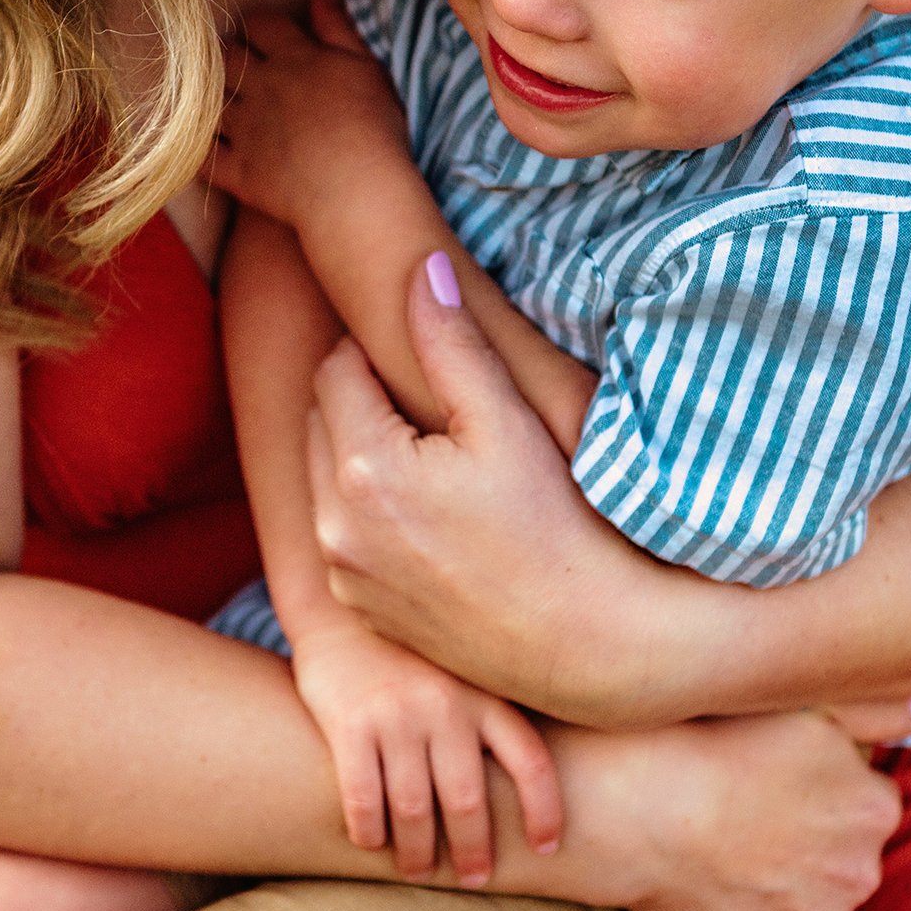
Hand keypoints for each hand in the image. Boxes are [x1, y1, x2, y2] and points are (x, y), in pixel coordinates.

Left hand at [211, 0, 409, 227]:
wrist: (360, 193)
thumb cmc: (376, 129)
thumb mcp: (368, 68)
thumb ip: (340, 28)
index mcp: (295, 58)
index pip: (260, 24)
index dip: (258, 26)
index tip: (264, 35)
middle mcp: (262, 87)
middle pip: (226, 57)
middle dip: (229, 56)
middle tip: (239, 66)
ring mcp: (245, 130)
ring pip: (209, 102)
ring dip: (211, 99)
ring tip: (223, 103)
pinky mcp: (239, 172)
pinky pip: (204, 158)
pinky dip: (197, 151)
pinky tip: (200, 148)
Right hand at [289, 621, 563, 884]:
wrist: (338, 615)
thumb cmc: (410, 659)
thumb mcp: (463, 672)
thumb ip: (491, 716)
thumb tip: (528, 784)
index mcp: (483, 694)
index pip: (530, 762)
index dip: (544, 812)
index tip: (546, 848)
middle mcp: (446, 705)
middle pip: (469, 800)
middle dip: (473, 851)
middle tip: (475, 878)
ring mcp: (397, 715)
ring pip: (414, 808)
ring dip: (417, 853)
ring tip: (417, 870)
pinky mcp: (350, 724)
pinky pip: (364, 797)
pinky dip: (369, 831)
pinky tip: (371, 843)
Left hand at [302, 262, 651, 723]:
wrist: (588, 643)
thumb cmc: (560, 525)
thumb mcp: (508, 421)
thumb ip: (452, 342)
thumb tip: (420, 266)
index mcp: (366, 469)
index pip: (335, 369)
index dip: (376, 350)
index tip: (423, 356)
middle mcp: (335, 526)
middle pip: (321, 421)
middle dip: (362, 400)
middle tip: (432, 403)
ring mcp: (344, 574)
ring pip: (327, 480)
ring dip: (361, 455)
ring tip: (434, 456)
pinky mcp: (359, 610)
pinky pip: (344, 536)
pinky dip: (368, 513)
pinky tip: (431, 515)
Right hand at [553, 712, 901, 910]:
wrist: (631, 804)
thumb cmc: (704, 737)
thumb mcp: (801, 702)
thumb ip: (875, 706)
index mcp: (873, 808)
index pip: (860, 814)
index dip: (811, 803)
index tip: (764, 789)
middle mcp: (861, 876)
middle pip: (838, 872)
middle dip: (799, 858)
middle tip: (734, 828)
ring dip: (771, 907)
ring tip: (712, 870)